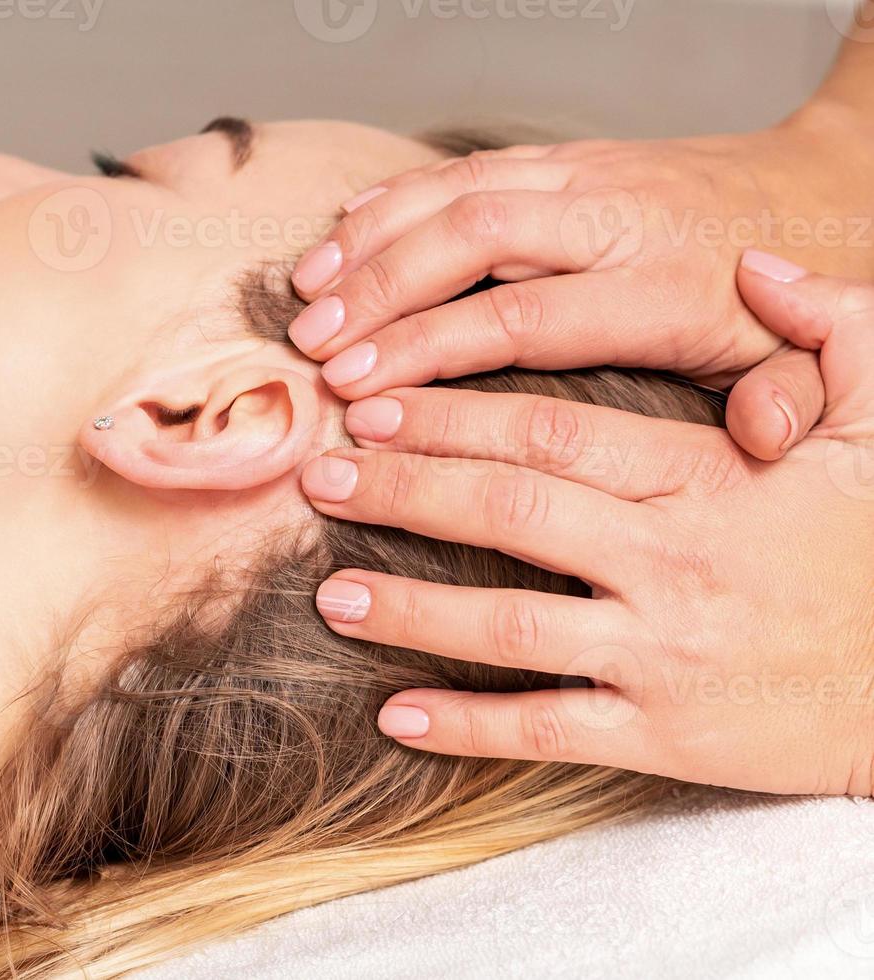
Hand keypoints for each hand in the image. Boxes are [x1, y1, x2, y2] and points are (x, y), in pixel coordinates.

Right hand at [288, 110, 873, 460]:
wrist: (818, 189)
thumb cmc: (780, 301)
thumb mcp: (805, 361)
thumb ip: (792, 398)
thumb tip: (764, 434)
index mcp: (662, 285)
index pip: (521, 317)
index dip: (428, 349)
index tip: (356, 388)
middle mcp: (615, 219)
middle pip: (473, 240)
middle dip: (380, 290)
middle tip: (312, 346)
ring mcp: (587, 178)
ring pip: (459, 190)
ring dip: (372, 239)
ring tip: (305, 292)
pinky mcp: (568, 159)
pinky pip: (469, 162)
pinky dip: (399, 194)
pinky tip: (345, 225)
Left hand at [301, 255, 873, 794]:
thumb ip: (830, 333)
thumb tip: (761, 265)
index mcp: (707, 481)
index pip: (554, 432)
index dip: (453, 413)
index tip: (377, 400)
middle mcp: (672, 563)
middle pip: (510, 511)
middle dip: (405, 487)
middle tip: (322, 472)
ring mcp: (662, 655)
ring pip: (511, 625)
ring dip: (411, 607)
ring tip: (330, 592)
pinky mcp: (664, 735)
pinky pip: (550, 728)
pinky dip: (469, 725)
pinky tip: (395, 715)